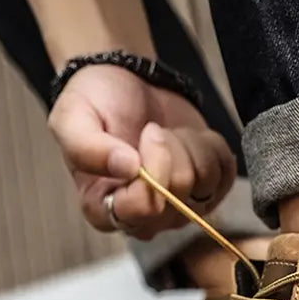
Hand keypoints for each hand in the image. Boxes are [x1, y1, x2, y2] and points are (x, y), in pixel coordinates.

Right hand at [47, 64, 236, 238]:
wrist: (124, 81)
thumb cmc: (95, 102)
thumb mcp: (72, 116)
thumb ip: (87, 147)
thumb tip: (128, 168)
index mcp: (103, 210)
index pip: (145, 208)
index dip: (153, 168)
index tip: (145, 133)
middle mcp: (143, 218)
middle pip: (178, 199)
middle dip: (170, 152)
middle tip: (152, 130)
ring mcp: (178, 207)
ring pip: (205, 185)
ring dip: (188, 146)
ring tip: (167, 133)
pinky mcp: (207, 189)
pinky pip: (226, 173)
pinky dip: (210, 146)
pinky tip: (187, 137)